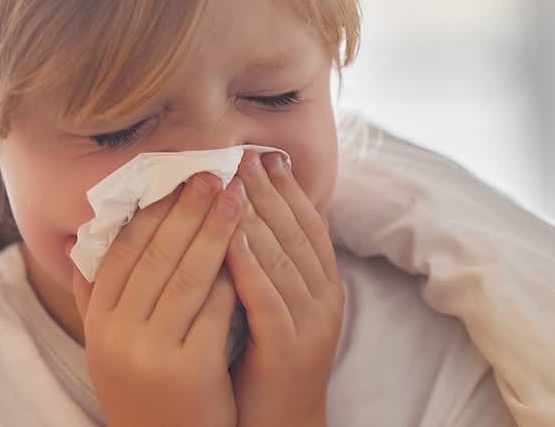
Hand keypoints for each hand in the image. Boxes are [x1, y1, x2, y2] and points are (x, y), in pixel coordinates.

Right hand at [70, 172, 245, 426]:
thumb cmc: (141, 387)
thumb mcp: (105, 345)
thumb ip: (92, 295)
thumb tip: (76, 240)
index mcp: (98, 321)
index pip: (122, 251)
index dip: (150, 211)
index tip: (174, 179)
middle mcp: (117, 334)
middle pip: (156, 256)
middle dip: (186, 210)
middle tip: (211, 174)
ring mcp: (152, 354)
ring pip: (188, 278)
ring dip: (214, 232)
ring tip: (236, 198)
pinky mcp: (190, 372)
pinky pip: (215, 312)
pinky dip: (232, 276)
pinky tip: (249, 248)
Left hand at [224, 150, 343, 426]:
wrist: (282, 425)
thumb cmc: (268, 360)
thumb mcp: (276, 304)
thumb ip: (269, 265)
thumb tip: (245, 217)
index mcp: (322, 285)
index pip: (307, 224)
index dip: (287, 188)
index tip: (264, 154)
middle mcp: (323, 298)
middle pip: (296, 232)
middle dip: (269, 190)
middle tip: (244, 154)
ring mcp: (309, 324)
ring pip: (282, 258)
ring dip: (257, 216)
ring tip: (233, 181)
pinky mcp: (287, 350)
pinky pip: (267, 299)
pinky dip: (250, 266)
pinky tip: (230, 238)